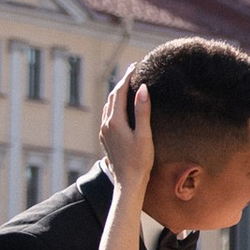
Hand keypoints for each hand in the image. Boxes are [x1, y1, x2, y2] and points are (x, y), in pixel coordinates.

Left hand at [99, 73, 154, 197]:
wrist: (127, 182)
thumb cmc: (139, 161)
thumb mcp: (144, 135)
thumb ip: (142, 111)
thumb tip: (142, 88)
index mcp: (115, 121)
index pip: (119, 92)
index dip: (126, 77)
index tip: (134, 67)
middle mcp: (106, 124)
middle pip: (112, 97)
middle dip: (121, 83)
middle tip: (132, 72)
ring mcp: (104, 132)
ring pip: (109, 106)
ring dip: (117, 94)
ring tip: (128, 86)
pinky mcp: (106, 139)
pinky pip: (108, 116)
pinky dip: (115, 106)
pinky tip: (121, 108)